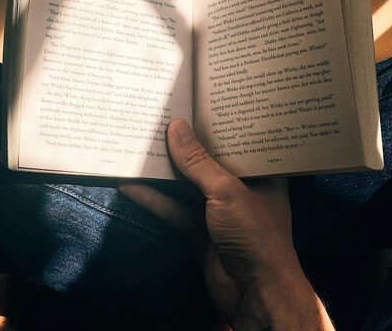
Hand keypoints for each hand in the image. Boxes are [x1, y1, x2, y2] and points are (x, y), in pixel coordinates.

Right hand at [120, 119, 333, 330]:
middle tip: (160, 115)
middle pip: (208, 160)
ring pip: (187, 185)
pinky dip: (153, 199)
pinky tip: (130, 184)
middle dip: (185, 144)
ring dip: (165, 170)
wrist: (255, 293)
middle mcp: (242, 188)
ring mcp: (219, 211)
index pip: (238, 140)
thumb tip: (175, 127)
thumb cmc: (256, 235)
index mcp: (262, 172)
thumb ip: (199, 162)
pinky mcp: (199, 231)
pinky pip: (174, 209)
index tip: (195, 99)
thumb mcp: (227, 191)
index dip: (218, 121)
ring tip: (139, 144)